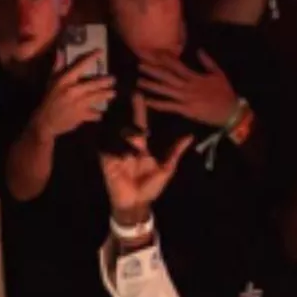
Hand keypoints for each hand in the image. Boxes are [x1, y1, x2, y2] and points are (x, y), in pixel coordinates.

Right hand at [31, 52, 114, 140]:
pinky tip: (100, 114)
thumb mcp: (51, 82)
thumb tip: (60, 52)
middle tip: (113, 79)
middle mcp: (73, 90)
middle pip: (93, 83)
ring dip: (105, 95)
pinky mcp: (81, 115)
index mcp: (65, 80)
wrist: (45, 122)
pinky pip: (93, 114)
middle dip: (105, 81)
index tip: (100, 51)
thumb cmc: (49, 100)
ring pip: (96, 97)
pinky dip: (97, 114)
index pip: (80, 66)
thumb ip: (58, 67)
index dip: (91, 58)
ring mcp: (78, 103)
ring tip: (113, 94)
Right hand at [98, 94, 193, 225]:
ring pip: (116, 136)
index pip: (139, 123)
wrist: (137, 204)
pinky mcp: (106, 163)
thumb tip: (190, 135)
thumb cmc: (151, 188)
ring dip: (124, 135)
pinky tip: (119, 149)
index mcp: (141, 146)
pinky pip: (106, 150)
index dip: (139, 108)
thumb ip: (175, 152)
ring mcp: (116, 153)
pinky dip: (112, 148)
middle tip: (133, 108)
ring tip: (131, 141)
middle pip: (126, 126)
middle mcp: (127, 146)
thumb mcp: (166, 169)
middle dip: (129, 117)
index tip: (138, 92)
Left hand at [138, 50, 239, 126]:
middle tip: (140, 64)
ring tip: (139, 81)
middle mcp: (188, 86)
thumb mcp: (218, 74)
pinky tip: (147, 101)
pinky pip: (169, 106)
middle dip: (154, 70)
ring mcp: (186, 99)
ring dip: (152, 86)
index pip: (177, 65)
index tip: (154, 53)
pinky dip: (158, 104)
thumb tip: (199, 50)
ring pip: (166, 90)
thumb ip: (208, 62)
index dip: (165, 58)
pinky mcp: (185, 110)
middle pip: (168, 76)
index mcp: (195, 77)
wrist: (229, 112)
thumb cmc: (224, 93)